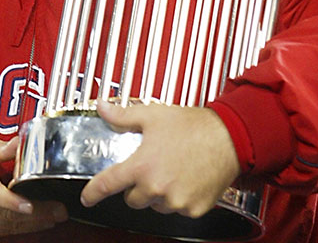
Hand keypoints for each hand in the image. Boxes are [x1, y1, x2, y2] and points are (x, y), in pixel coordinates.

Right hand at [0, 135, 67, 235]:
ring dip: (33, 224)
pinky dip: (21, 228)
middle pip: (8, 215)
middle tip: (59, 211)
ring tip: (55, 217)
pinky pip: (3, 231)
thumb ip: (1, 147)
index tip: (31, 205)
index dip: (14, 203)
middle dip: (37, 214)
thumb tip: (20, 142)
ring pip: (8, 226)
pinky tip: (37, 223)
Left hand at [80, 100, 240, 217]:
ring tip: (170, 170)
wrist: (229, 137)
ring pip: (154, 204)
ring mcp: (176, 200)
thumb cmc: (193, 126)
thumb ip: (123, 115)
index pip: (108, 184)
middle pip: (132, 198)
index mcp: (142, 165)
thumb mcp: (152, 115)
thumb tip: (102, 108)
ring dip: (156, 192)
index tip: (87, 197)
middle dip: (136, 185)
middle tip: (149, 166)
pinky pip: (176, 209)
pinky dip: (177, 198)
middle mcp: (157, 187)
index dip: (93, 192)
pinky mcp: (193, 209)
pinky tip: (184, 178)